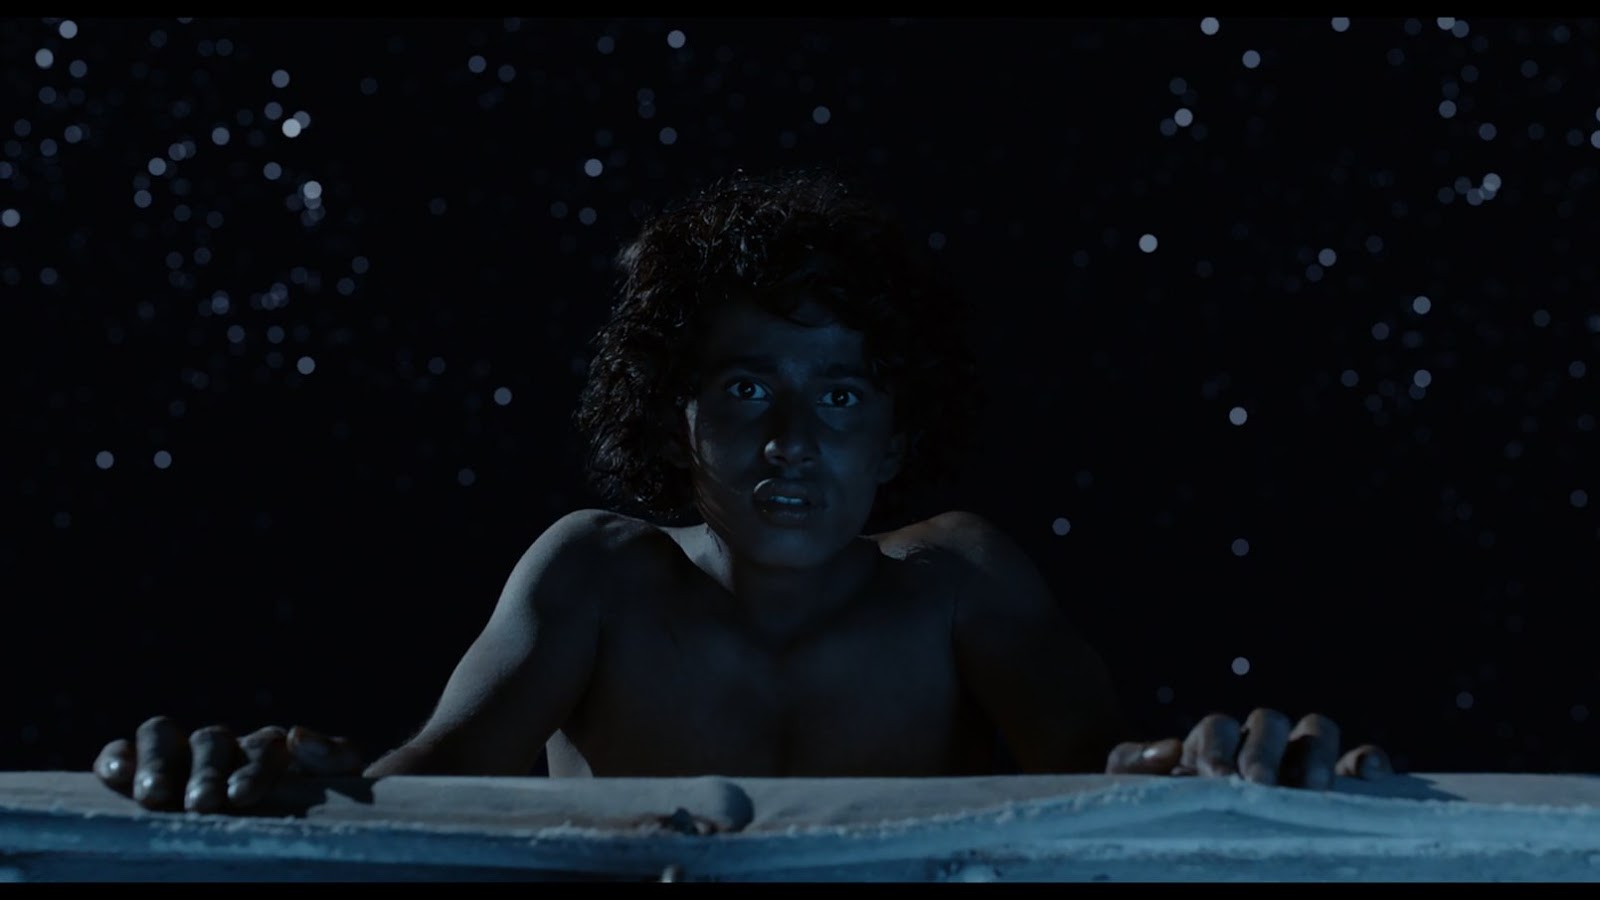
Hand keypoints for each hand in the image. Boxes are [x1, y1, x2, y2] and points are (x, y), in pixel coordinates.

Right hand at [93, 715, 364, 812]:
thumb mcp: (330, 789)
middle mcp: (224, 747)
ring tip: (154, 796)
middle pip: (211, 741)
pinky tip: (117, 776)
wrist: (281, 830)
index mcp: (271, 750)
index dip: (253, 769)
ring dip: (158, 763)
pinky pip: (125, 750)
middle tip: (203, 804)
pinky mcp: (140, 766)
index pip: (263, 747)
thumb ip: (335, 759)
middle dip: (206, 772)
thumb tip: (298, 734)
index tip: (242, 796)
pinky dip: (117, 757)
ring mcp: (180, 753)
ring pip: (163, 736)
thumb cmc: (303, 813)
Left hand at [1104, 709, 1392, 789]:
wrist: (1180, 831)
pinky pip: (1358, 760)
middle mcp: (1257, 742)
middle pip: (1269, 722)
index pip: (1218, 727)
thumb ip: (1134, 764)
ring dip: (1316, 753)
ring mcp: (1297, 757)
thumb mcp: (1132, 788)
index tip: (1218, 780)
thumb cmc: (1160, 808)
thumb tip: (1168, 748)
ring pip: (1316, 732)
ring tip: (1312, 789)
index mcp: (1211, 743)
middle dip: (1265, 751)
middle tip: (1259, 788)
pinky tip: (1370, 775)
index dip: (1218, 747)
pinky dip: (1367, 760)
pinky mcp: (1336, 781)